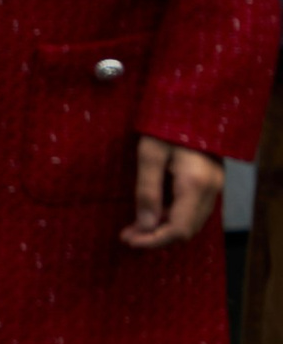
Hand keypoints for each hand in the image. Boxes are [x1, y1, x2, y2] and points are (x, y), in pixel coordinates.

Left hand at [123, 134, 223, 250]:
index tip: (129, 241)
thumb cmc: (167, 123)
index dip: (153, 240)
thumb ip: (147, 192)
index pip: (178, 229)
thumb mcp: (149, 154)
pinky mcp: (212, 181)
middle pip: (186, 230)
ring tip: (134, 226)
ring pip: (191, 222)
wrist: (194, 102)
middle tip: (127, 235)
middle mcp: (212, 189)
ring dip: (163, 228)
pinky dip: (172, 216)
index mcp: (196, 184)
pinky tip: (152, 212)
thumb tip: (145, 226)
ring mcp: (215, 185)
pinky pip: (194, 210)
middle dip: (155, 237)